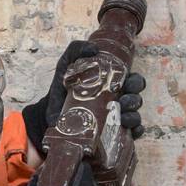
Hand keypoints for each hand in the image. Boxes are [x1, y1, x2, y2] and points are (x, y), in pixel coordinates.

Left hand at [20, 40, 148, 155]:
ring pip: (135, 117)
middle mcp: (117, 101)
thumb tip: (94, 49)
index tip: (127, 82)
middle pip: (136, 99)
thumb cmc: (62, 87)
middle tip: (123, 100)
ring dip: (133, 115)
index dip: (136, 82)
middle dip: (135, 98)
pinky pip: (131, 135)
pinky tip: (128, 130)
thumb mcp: (67, 64)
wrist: (49, 112)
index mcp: (113, 84)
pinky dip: (135, 131)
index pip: (134, 82)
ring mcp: (116, 119)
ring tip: (122, 115)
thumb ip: (77, 49)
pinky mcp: (111, 135)